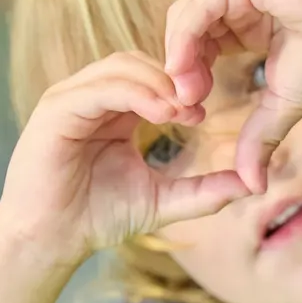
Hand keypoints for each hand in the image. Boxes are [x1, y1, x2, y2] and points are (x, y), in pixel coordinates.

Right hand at [0, 53, 248, 262]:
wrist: (52, 240)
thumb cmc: (99, 218)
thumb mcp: (163, 201)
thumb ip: (203, 192)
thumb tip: (250, 185)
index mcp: (114, 110)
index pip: (151, 76)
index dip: (182, 86)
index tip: (208, 112)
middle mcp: (91, 97)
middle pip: (138, 62)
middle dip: (173, 78)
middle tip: (201, 104)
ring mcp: (71, 99)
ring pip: (120, 67)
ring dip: (157, 83)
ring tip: (184, 109)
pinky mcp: (55, 111)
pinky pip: (98, 89)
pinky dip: (133, 94)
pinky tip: (161, 113)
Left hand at [163, 0, 301, 191]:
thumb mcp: (284, 105)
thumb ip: (259, 138)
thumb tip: (252, 186)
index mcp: (247, 22)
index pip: (201, 45)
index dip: (192, 77)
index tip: (196, 110)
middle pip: (186, 31)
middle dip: (181, 70)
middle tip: (186, 104)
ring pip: (184, 18)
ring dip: (179, 57)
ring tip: (188, 92)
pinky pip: (196, 7)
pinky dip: (184, 39)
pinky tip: (188, 68)